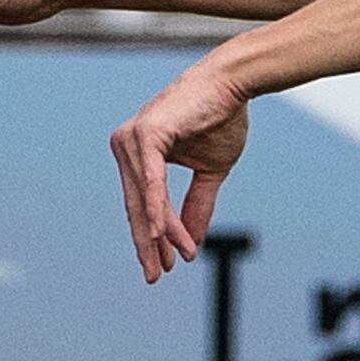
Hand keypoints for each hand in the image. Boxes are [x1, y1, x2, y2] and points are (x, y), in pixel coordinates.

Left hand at [110, 65, 250, 283]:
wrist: (232, 85)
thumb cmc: (219, 119)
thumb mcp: (209, 172)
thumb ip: (196, 204)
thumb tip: (192, 243)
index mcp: (137, 152)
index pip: (139, 204)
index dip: (151, 237)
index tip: (162, 266)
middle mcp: (127, 145)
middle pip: (135, 207)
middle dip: (147, 244)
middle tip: (154, 276)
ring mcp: (132, 139)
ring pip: (145, 200)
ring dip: (161, 233)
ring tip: (174, 259)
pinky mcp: (146, 134)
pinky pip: (151, 182)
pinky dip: (156, 209)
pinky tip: (162, 235)